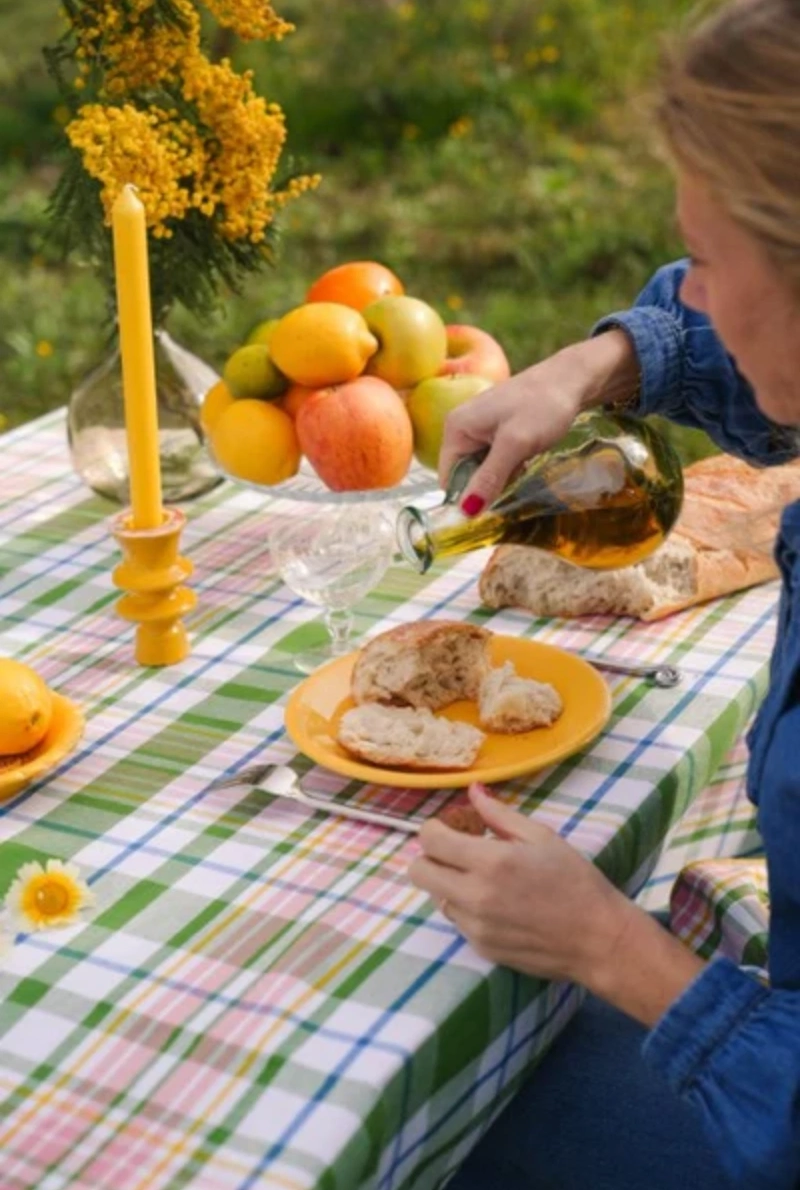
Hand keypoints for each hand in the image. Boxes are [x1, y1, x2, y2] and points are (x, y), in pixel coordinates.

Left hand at [408, 785, 631, 986]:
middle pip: (418, 871)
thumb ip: (499, 814)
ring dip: (449, 883)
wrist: (597, 938)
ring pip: (436, 897)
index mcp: (490, 862)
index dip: (433, 828)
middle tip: (455, 851)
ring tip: (482, 878)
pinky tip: (497, 903)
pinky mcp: (480, 947)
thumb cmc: (574, 881)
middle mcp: (475, 896)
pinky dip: (466, 907)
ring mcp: (475, 926)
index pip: (431, 840)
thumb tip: (473, 791)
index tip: (448, 827)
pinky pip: (456, 920)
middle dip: (430, 855)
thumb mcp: (541, 837)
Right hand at [439, 330, 638, 512]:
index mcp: (456, 428)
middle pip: (464, 474)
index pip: (448, 477)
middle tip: (515, 476)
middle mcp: (461, 427)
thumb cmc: (543, 406)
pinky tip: (526, 456)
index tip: (492, 506)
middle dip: (487, 485)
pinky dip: (509, 464)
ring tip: (523, 461)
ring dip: (501, 475)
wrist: (572, 378)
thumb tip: (466, 512)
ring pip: (482, 469)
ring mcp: (478, 427)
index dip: (466, 497)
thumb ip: (489, 478)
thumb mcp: (515, 445)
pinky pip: (494, 459)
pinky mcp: (495, 429)